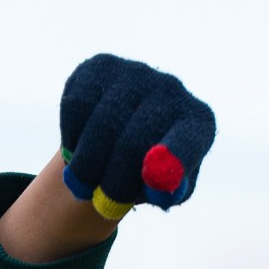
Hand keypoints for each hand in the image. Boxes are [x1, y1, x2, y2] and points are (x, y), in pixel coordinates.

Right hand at [58, 53, 214, 221]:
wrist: (123, 133)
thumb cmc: (151, 170)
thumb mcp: (165, 190)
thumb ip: (167, 192)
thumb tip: (157, 190)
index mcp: (197, 123)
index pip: (186, 142)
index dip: (171, 160)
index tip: (153, 180)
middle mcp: (172, 90)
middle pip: (134, 142)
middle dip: (113, 181)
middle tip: (103, 202)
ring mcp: (136, 73)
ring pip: (101, 124)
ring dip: (87, 165)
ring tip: (85, 183)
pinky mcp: (100, 66)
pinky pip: (77, 105)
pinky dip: (71, 136)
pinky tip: (79, 146)